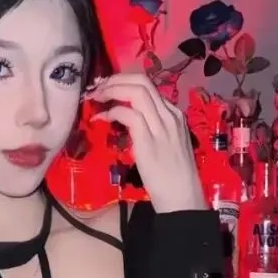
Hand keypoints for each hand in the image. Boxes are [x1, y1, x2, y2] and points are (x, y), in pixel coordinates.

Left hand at [88, 73, 205, 213]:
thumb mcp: (166, 143)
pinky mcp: (149, 140)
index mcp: (174, 114)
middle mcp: (170, 115)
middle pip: (141, 81)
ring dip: (111, 91)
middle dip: (115, 80)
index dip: (123, 81)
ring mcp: (161, 126)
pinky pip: (129, 114)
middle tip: (96, 89)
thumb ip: (152, 126)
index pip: (148, 85)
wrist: (182, 198)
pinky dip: (111, 112)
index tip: (106, 87)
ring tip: (95, 98)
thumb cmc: (172, 175)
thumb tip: (128, 116)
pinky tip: (100, 119)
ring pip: (136, 92)